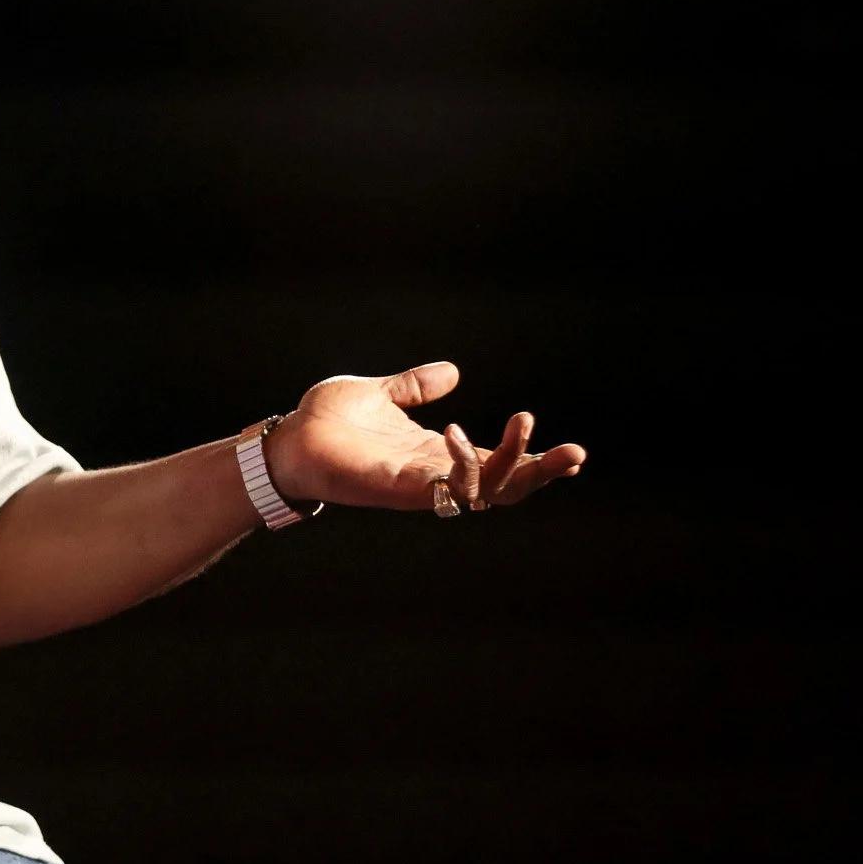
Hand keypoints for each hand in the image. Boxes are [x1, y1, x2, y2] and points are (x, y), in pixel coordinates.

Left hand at [261, 362, 585, 512]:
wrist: (286, 438)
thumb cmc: (327, 420)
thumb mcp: (380, 392)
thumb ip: (416, 386)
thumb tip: (453, 371)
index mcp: (435, 451)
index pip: (497, 462)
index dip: (533, 458)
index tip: (571, 450)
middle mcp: (435, 473)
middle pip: (504, 486)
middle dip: (542, 472)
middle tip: (576, 453)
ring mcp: (419, 485)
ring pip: (483, 492)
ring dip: (511, 465)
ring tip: (525, 427)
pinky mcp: (397, 489)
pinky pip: (442, 488)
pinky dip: (460, 466)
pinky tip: (461, 436)